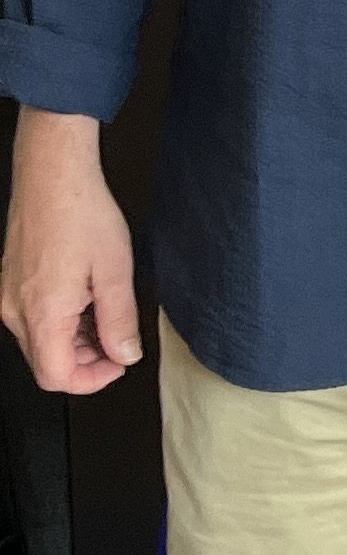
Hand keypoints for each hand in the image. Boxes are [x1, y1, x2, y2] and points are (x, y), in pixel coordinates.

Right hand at [0, 110, 141, 395]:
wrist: (52, 174)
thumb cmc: (82, 214)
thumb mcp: (115, 271)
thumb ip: (120, 321)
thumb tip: (125, 355)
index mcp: (42, 313)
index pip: (56, 377)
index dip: (92, 380)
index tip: (119, 363)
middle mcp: (15, 310)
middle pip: (46, 363)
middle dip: (86, 360)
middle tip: (118, 337)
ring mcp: (8, 297)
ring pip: (40, 342)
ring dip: (75, 341)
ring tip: (105, 311)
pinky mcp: (10, 284)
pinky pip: (33, 320)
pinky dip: (61, 322)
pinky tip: (86, 298)